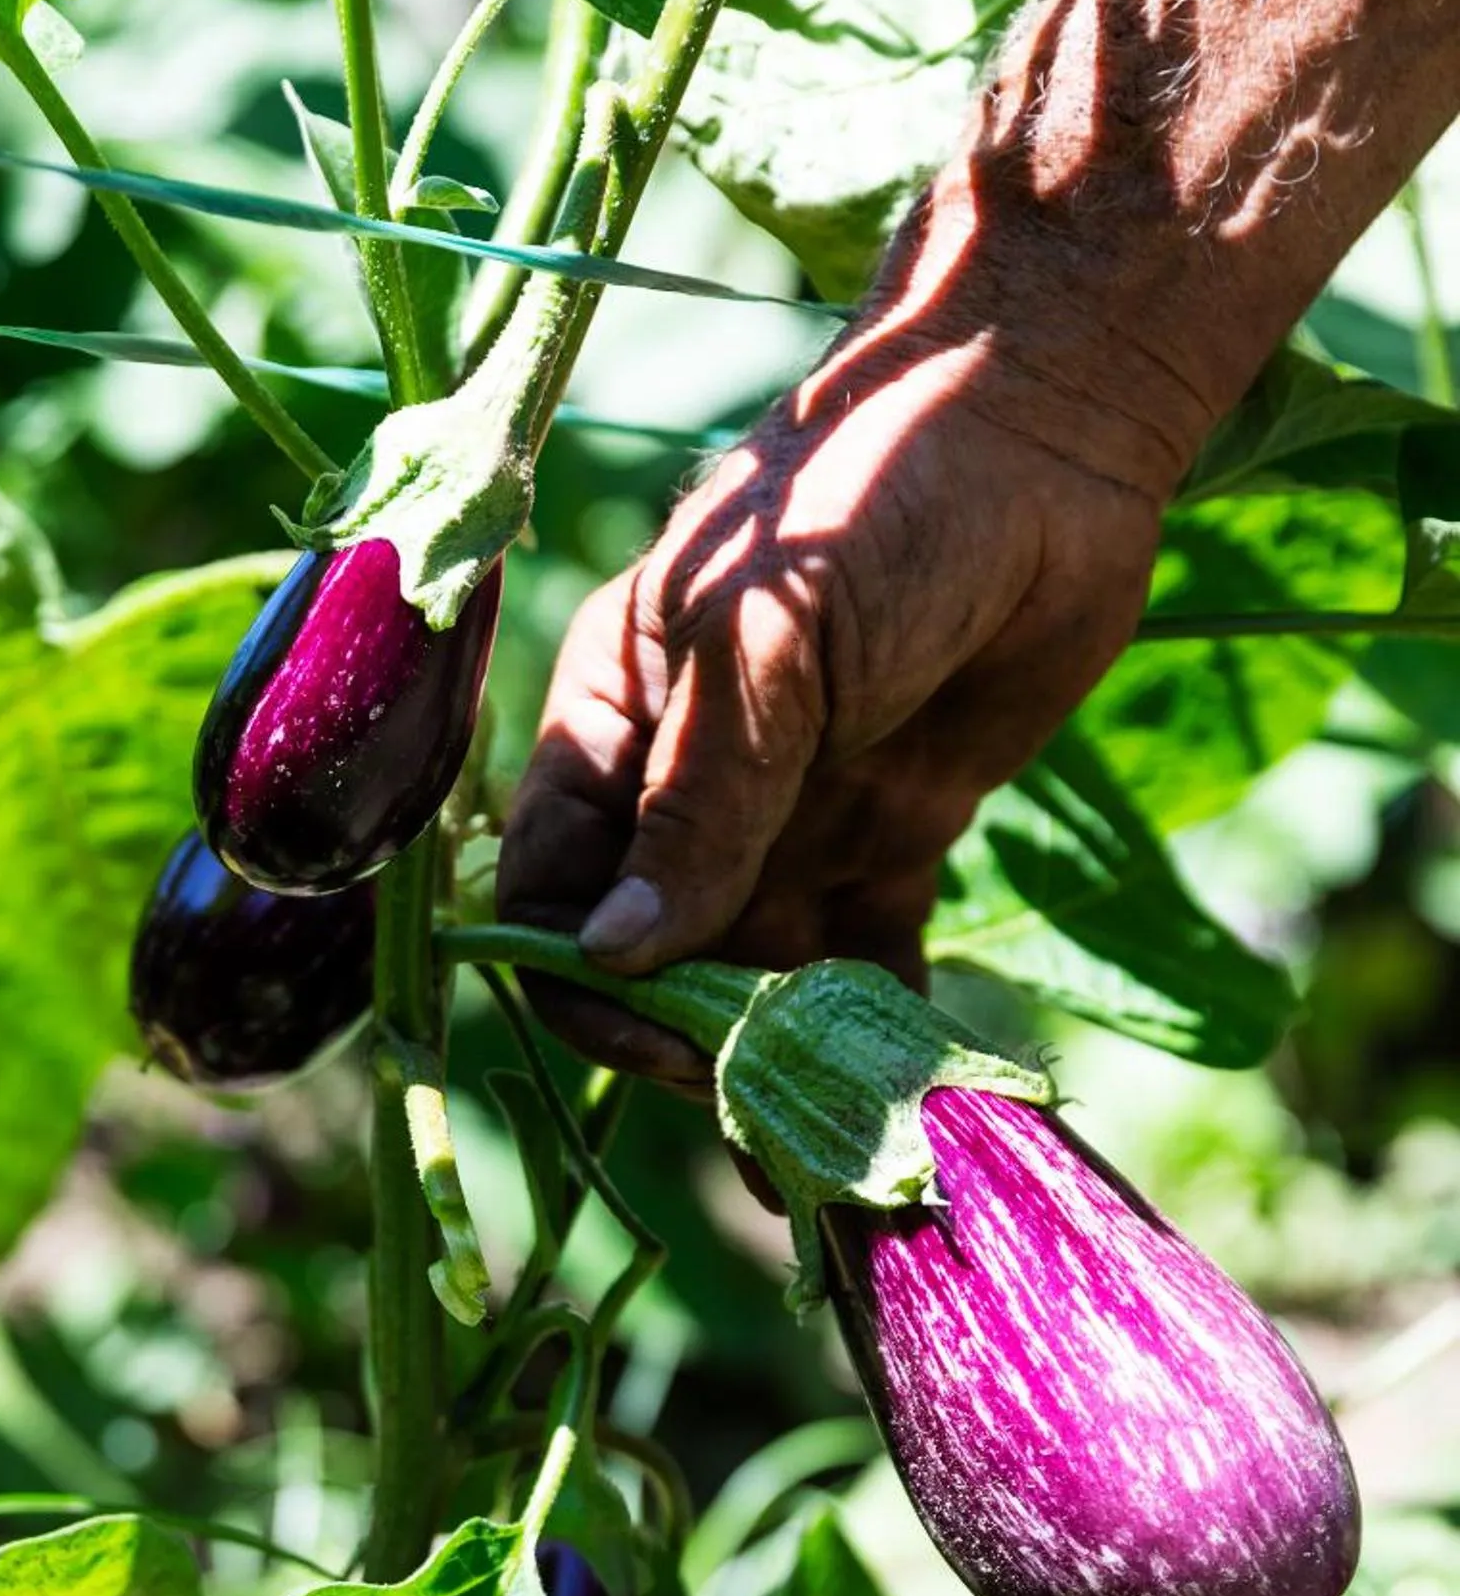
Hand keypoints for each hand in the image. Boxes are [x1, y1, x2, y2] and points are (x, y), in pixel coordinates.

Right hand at [495, 232, 1178, 1084]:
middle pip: (650, 953)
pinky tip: (904, 1100)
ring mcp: (788, 814)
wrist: (1048, 429)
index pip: (548, 885)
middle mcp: (684, 784)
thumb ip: (698, 805)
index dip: (585, 976)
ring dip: (780, 1067)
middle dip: (687, 1045)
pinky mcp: (892, 831)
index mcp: (613, 723)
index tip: (665, 1036)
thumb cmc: (875, 496)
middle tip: (760, 1117)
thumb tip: (612, 955)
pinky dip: (877, 1030)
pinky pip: (865, 956)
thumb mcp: (762, 644)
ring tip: (826, 1166)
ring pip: (755, 972)